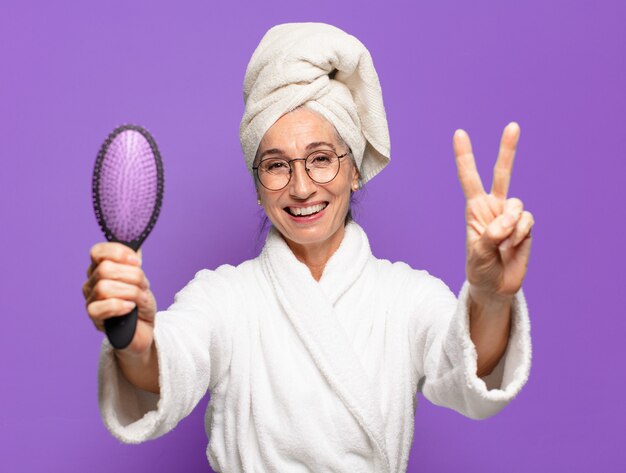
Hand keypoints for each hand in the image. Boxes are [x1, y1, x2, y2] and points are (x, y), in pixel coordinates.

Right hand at [82, 242, 156, 355]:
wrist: (143, 329)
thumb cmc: (139, 303)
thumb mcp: (140, 279)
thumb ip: (134, 262)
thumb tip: (135, 243)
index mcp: (101, 268)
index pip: (97, 251)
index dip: (118, 253)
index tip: (137, 262)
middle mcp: (91, 282)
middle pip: (105, 269)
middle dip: (132, 276)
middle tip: (143, 285)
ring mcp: (90, 299)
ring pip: (105, 287)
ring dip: (131, 292)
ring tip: (140, 298)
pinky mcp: (94, 317)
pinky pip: (103, 306)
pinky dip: (121, 305)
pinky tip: (130, 308)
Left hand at [453, 122, 534, 305]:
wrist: (496, 286)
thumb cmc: (480, 268)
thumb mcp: (477, 254)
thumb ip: (490, 235)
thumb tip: (508, 220)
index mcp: (474, 208)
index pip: (469, 177)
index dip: (465, 156)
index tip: (459, 133)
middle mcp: (494, 207)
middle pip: (502, 173)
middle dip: (508, 149)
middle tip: (513, 125)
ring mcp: (511, 215)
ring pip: (516, 205)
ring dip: (509, 226)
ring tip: (502, 244)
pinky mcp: (526, 226)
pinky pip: (526, 222)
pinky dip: (520, 235)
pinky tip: (513, 247)